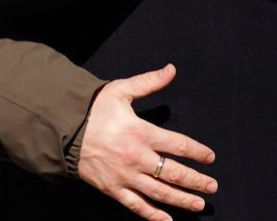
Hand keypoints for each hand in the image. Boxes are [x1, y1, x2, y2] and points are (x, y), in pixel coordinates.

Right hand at [78, 64, 216, 220]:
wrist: (64, 128)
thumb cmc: (95, 108)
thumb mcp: (122, 89)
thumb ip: (149, 81)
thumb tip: (172, 70)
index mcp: (141, 132)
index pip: (178, 145)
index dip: (197, 152)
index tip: (210, 157)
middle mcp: (137, 157)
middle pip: (174, 173)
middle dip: (196, 180)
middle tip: (212, 185)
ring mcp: (125, 176)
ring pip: (160, 193)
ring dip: (182, 200)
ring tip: (199, 203)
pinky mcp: (113, 189)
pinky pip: (137, 206)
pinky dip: (153, 215)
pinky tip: (168, 220)